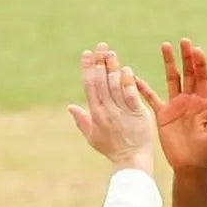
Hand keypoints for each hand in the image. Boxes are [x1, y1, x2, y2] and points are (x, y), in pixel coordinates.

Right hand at [68, 42, 154, 174]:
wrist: (131, 160)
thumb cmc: (112, 149)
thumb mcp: (92, 137)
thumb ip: (82, 120)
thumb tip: (70, 107)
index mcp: (95, 114)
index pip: (90, 86)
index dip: (88, 69)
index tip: (87, 54)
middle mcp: (106, 111)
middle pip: (101, 82)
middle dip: (100, 63)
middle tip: (101, 46)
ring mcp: (121, 112)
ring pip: (115, 86)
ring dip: (113, 68)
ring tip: (111, 53)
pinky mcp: (137, 115)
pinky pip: (131, 96)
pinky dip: (128, 83)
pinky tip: (127, 70)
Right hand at [135, 38, 206, 173]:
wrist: (191, 165)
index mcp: (205, 101)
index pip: (203, 77)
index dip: (200, 63)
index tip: (197, 50)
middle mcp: (190, 99)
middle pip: (188, 73)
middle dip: (186, 56)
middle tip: (183, 41)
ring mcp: (176, 105)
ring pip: (172, 79)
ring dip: (169, 62)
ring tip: (166, 45)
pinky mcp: (163, 114)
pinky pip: (151, 98)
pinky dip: (143, 88)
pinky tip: (134, 77)